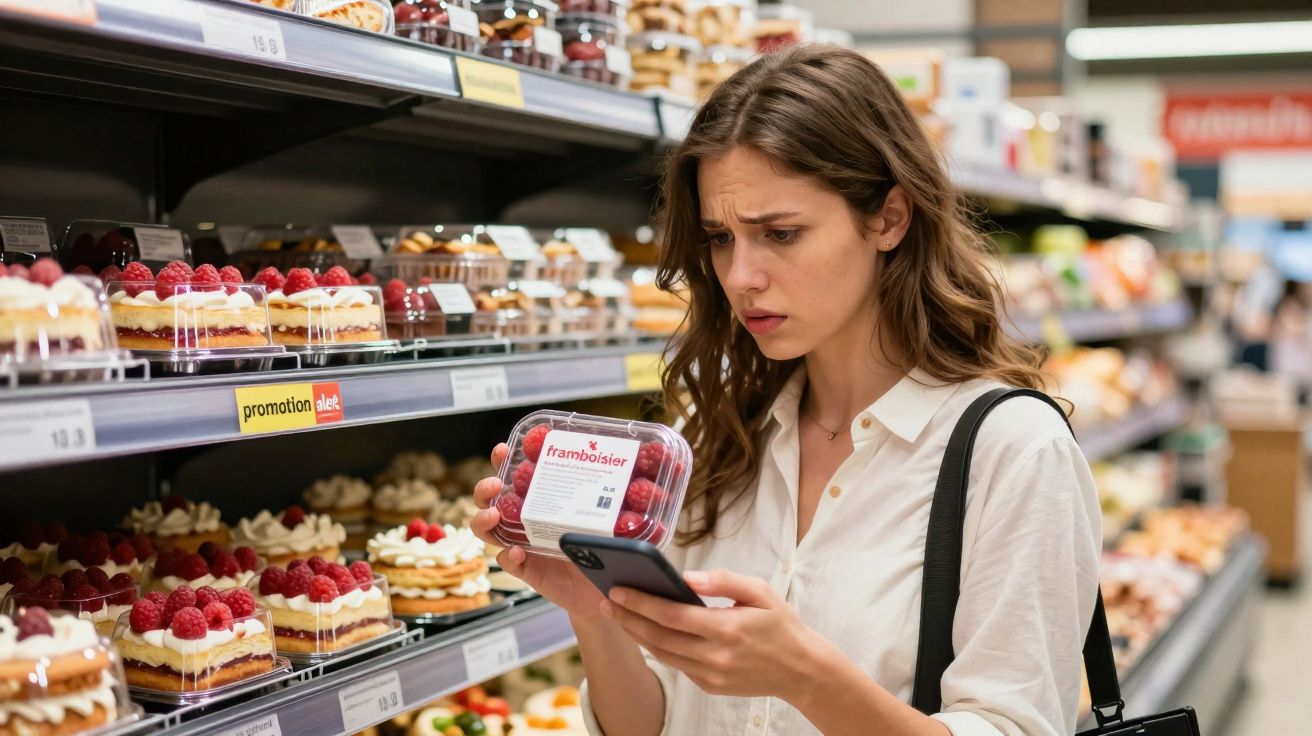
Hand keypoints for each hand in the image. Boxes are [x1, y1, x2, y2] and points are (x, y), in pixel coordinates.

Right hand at [471, 444, 606, 621]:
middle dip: (485, 488)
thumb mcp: (614, 515)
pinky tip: (516, 551)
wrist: (608, 587)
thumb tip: (648, 463)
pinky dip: (509, 556)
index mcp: (542, 499)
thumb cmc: (608, 545)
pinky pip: (509, 562)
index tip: (503, 448)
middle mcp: (527, 519)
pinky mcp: (528, 570)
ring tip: (493, 516)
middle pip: (492, 500)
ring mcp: (524, 544)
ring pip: (489, 530)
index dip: (503, 460)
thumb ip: (623, 494)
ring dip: (483, 520)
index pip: (515, 475)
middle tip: (495, 484)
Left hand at [601, 569, 829, 702]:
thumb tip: (687, 577)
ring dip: (637, 634)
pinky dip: (658, 648)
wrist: (802, 670)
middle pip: (658, 637)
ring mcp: (711, 675)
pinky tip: (646, 632)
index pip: (671, 615)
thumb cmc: (781, 625)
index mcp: (726, 628)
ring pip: (663, 654)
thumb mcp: (760, 591)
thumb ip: (723, 580)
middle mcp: (715, 656)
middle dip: (628, 618)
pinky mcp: (710, 686)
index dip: (640, 602)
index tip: (618, 589)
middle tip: (607, 601)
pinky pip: (677, 665)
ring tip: (620, 615)